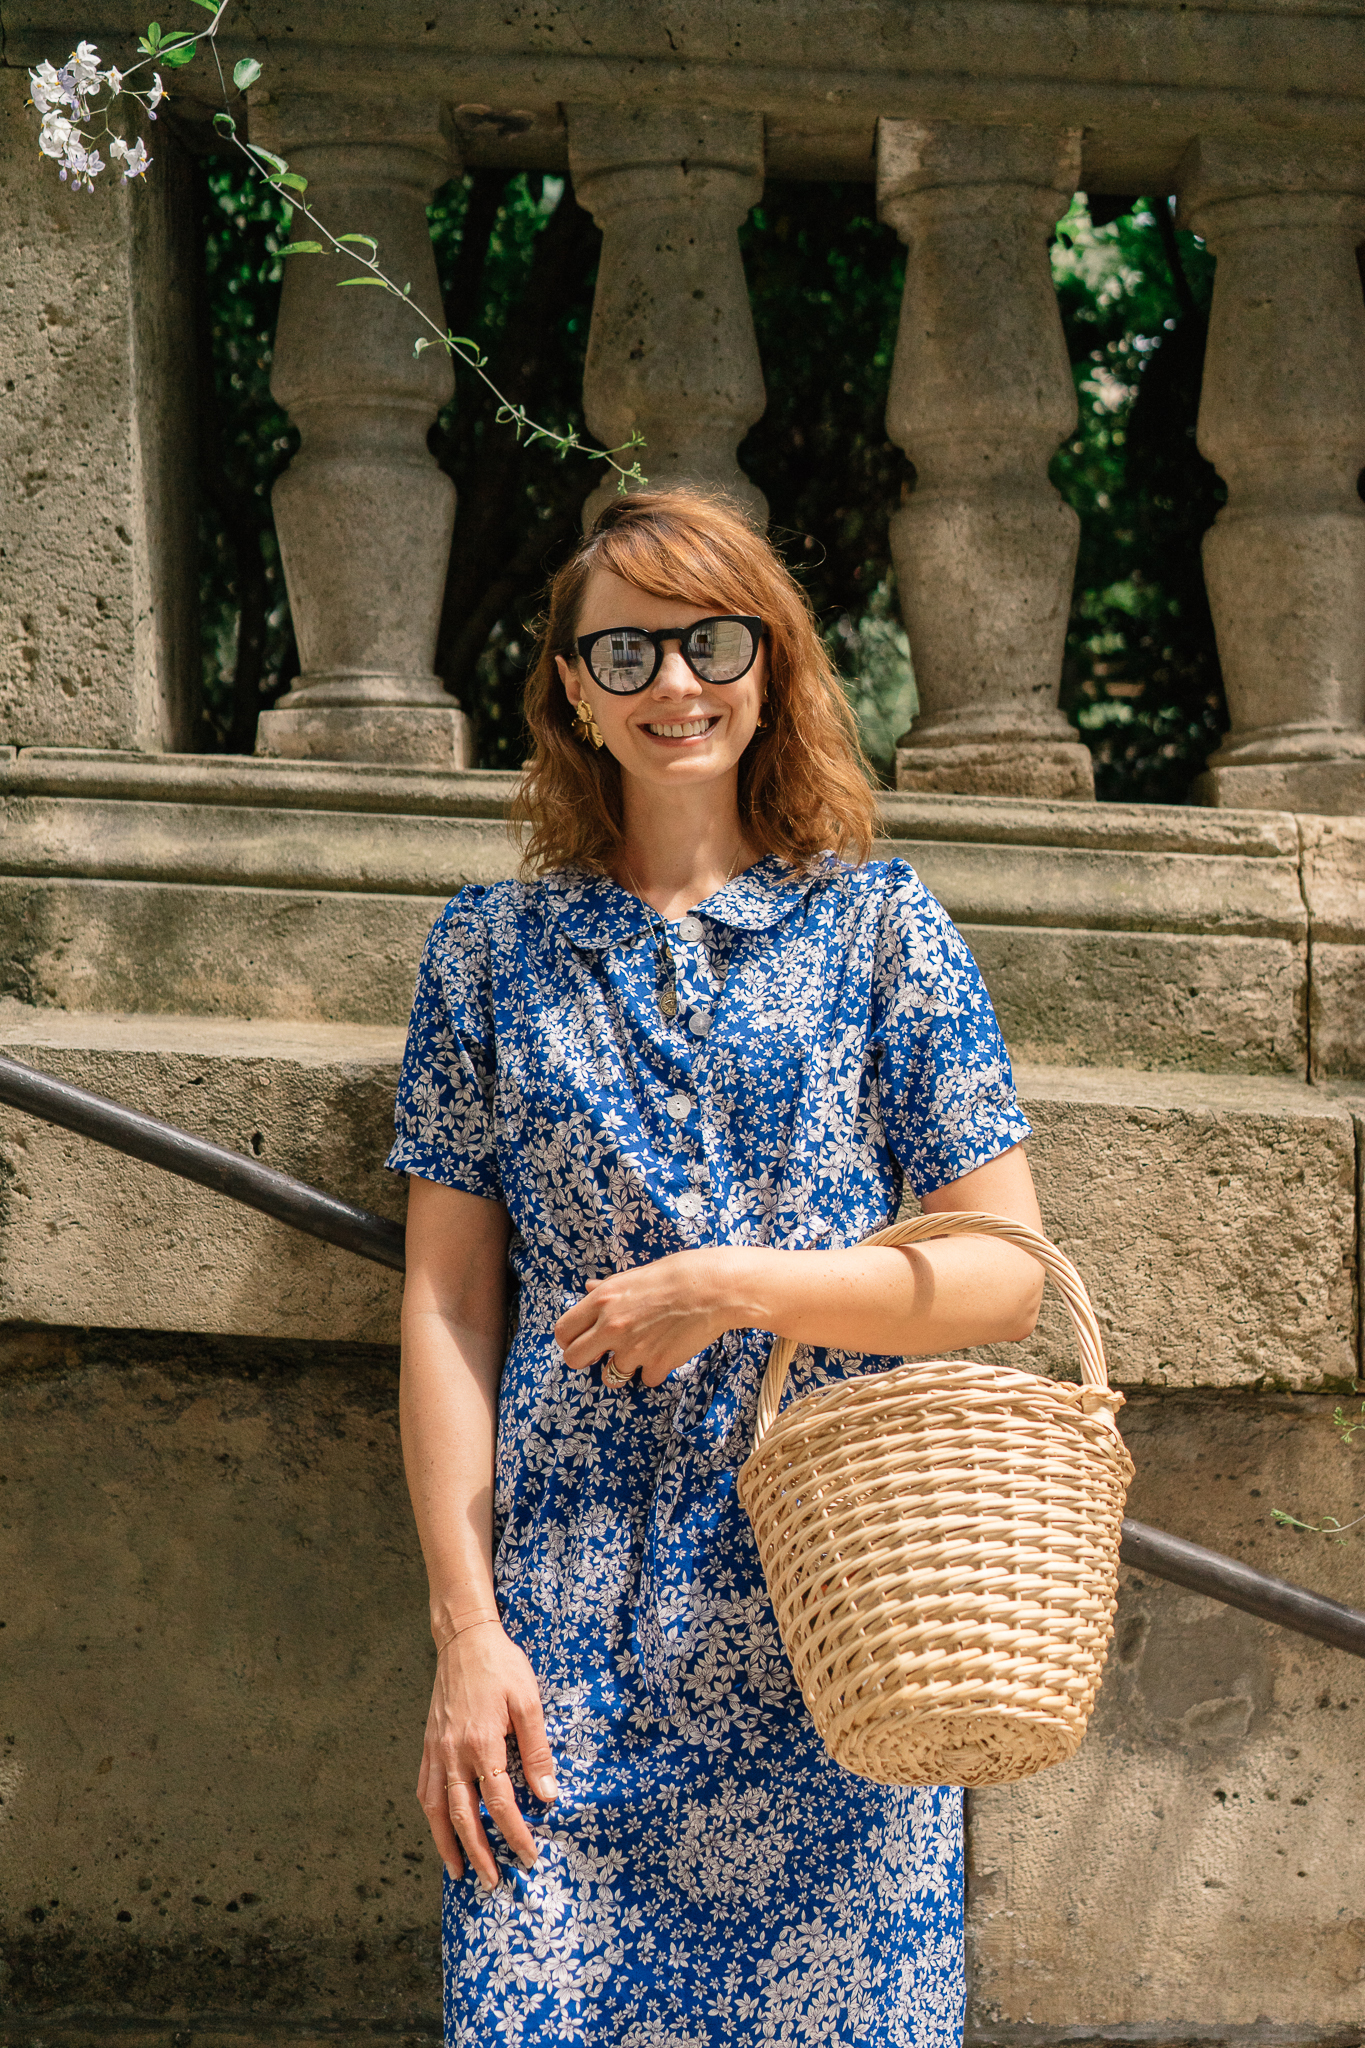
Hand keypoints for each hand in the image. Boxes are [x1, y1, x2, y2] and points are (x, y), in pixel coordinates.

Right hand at [415, 1623, 557, 1888]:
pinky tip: (439, 1828)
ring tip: (458, 1872)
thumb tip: (548, 1795)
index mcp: (481, 1744)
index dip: (515, 1834)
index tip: (529, 1857)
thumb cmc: (501, 1666)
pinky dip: (431, 1815)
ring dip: (447, 1844)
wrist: (464, 1638)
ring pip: (436, 1809)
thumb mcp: (528, 1702)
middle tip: (493, 1883)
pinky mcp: (428, 1744)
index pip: (499, 1804)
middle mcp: (453, 1753)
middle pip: (463, 1817)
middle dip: (479, 1854)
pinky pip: (425, 1789)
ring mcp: (436, 1750)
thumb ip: (536, 1750)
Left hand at [554, 1250, 742, 1387]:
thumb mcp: (635, 1274)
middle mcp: (612, 1327)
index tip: (581, 1340)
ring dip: (623, 1368)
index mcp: (602, 1300)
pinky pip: (645, 1379)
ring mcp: (634, 1349)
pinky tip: (666, 1351)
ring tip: (641, 1350)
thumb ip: (607, 1288)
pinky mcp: (657, 1364)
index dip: (569, 1340)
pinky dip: (654, 1370)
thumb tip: (588, 1289)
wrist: (714, 1288)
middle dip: (586, 1360)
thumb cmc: (677, 1274)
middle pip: (574, 1360)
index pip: (563, 1332)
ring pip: (610, 1377)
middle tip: (601, 1354)